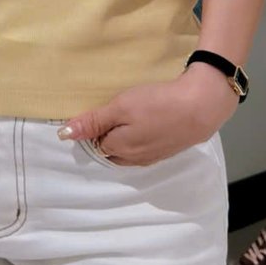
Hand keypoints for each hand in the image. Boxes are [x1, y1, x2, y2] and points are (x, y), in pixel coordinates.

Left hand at [59, 67, 239, 165]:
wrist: (201, 106)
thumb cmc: (157, 104)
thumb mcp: (121, 107)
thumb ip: (93, 121)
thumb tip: (63, 135)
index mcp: (118, 149)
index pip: (95, 143)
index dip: (95, 128)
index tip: (102, 110)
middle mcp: (133, 159)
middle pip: (111, 151)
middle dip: (108, 136)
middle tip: (115, 112)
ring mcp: (153, 157)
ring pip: (128, 151)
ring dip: (125, 137)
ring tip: (132, 115)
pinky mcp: (168, 150)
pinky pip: (145, 148)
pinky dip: (142, 137)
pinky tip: (150, 122)